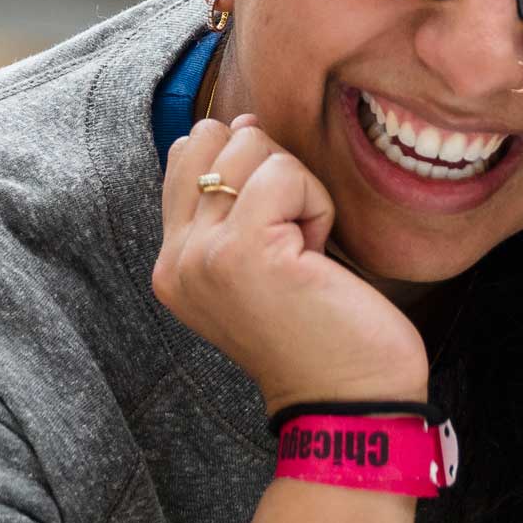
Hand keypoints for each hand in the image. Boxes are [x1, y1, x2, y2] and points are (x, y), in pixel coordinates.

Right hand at [151, 114, 424, 414]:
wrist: (349, 400)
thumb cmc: (324, 327)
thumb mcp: (260, 261)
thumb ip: (232, 202)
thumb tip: (241, 122)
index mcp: (173, 264)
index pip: (186, 154)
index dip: (248, 165)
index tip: (278, 226)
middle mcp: (175, 261)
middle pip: (216, 137)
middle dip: (272, 169)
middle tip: (295, 238)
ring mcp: (203, 256)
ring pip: (252, 146)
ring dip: (299, 188)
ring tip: (307, 250)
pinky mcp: (243, 252)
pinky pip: (286, 173)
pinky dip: (318, 204)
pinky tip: (320, 255)